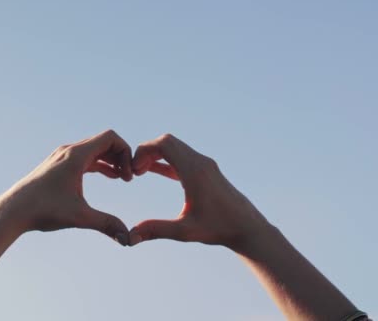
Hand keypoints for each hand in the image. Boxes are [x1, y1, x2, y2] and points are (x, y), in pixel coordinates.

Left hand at [0, 130, 132, 244]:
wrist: (13, 211)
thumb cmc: (43, 210)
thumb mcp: (79, 217)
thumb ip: (106, 224)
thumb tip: (128, 239)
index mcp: (76, 156)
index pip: (110, 138)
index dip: (126, 152)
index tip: (130, 175)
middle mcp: (69, 151)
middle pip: (104, 141)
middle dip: (121, 157)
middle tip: (130, 178)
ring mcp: (62, 157)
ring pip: (95, 149)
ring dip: (111, 160)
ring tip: (123, 179)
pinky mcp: (58, 165)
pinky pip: (86, 157)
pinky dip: (100, 164)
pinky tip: (110, 177)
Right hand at [129, 134, 269, 249]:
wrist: (247, 228)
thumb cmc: (218, 229)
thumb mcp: (184, 231)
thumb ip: (156, 230)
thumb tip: (130, 237)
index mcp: (194, 171)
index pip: (164, 144)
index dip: (144, 152)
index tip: (134, 171)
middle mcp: (201, 162)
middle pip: (167, 141)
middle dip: (147, 151)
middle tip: (135, 171)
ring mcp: (205, 164)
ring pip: (174, 147)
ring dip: (156, 155)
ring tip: (140, 172)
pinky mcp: (207, 170)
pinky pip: (181, 157)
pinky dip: (165, 161)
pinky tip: (152, 171)